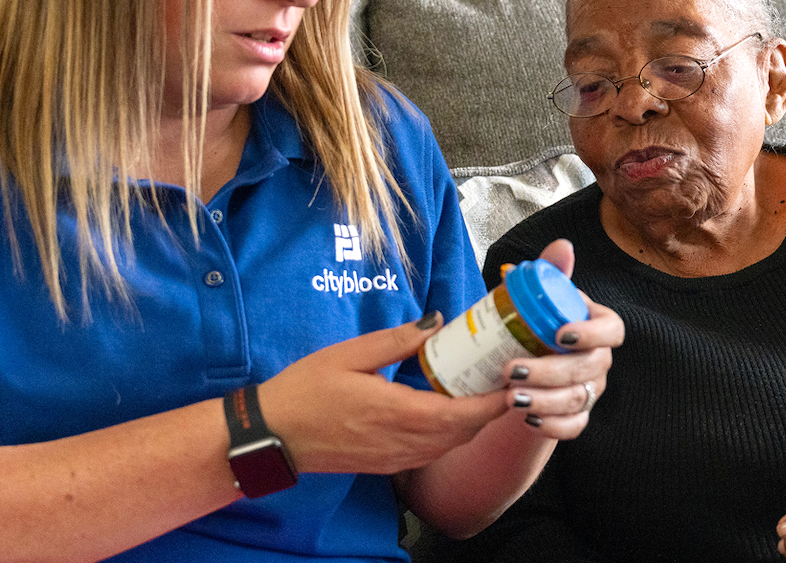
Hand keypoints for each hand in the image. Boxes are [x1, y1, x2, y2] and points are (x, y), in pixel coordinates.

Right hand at [259, 313, 509, 475]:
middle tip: (501, 379)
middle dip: (487, 411)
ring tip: (481, 392)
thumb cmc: (306, 390)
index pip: (461, 415)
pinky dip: (448, 435)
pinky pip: (429, 452)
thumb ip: (397, 340)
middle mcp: (401, 442)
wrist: (274, 435)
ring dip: (469, 424)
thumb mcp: (350, 354)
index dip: (492, 403)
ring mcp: (394, 458)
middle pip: (462, 433)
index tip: (512, 381)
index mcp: (396, 412)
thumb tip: (436, 321)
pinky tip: (446, 412)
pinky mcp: (385, 464)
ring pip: (447, 446)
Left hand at [500, 239, 625, 439]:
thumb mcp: (537, 296)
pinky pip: (574, 426)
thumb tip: (563, 246)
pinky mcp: (578, 415)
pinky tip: (527, 419)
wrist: (523, 361)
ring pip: (578, 400)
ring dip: (544, 401)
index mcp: (597, 325)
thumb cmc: (534, 323)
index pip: (612, 330)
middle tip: (511, 370)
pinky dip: (551, 426)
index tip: (558, 335)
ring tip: (510, 397)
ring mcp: (592, 389)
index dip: (590, 334)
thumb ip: (551, 272)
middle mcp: (600, 359)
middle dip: (550, 372)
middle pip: (589, 368)